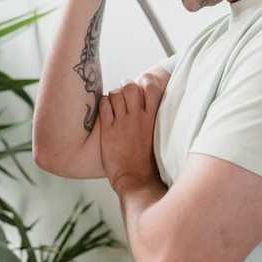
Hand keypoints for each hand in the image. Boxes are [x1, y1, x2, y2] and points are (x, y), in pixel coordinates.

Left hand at [98, 73, 165, 193]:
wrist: (135, 178)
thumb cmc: (146, 160)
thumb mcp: (157, 136)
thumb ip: (152, 119)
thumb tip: (147, 104)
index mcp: (152, 118)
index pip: (152, 87)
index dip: (145, 83)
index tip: (141, 89)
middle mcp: (137, 117)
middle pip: (130, 86)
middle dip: (126, 88)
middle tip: (124, 99)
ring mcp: (122, 123)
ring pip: (115, 93)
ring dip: (113, 97)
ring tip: (114, 107)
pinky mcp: (108, 130)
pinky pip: (104, 105)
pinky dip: (104, 105)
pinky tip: (106, 113)